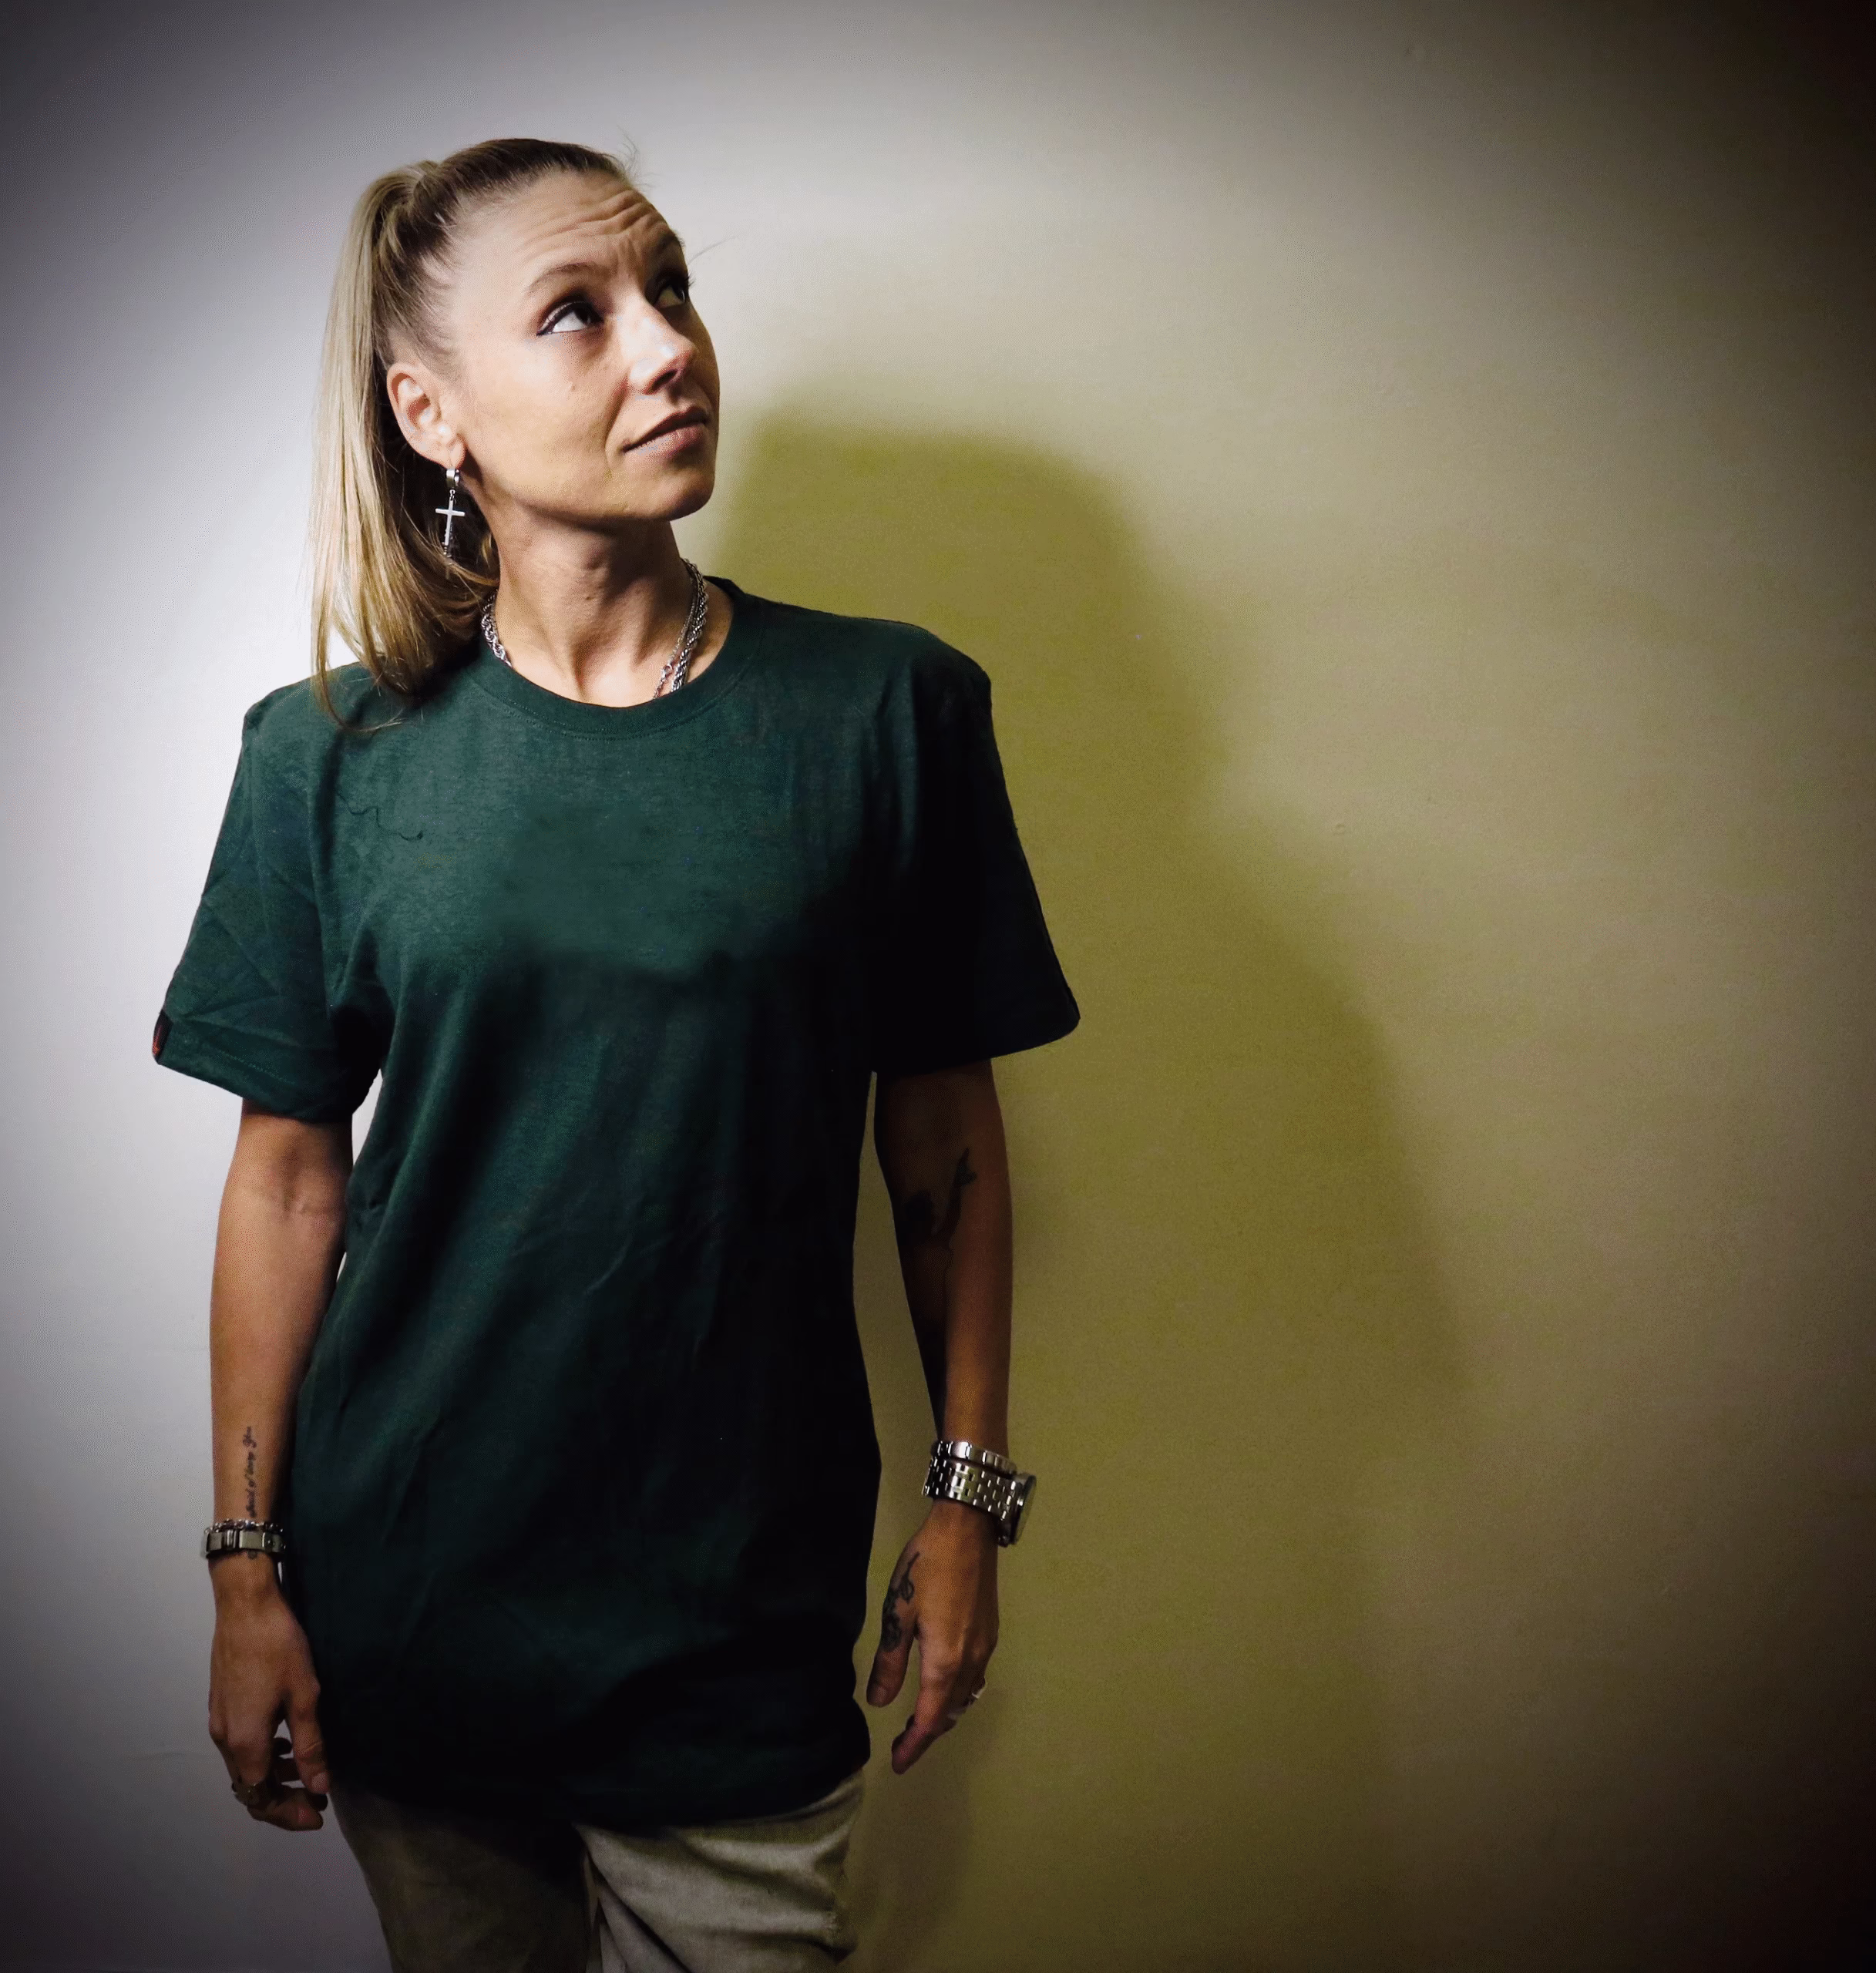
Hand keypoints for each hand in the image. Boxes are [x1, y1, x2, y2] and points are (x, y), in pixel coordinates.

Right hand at [207, 1559, 329, 1830]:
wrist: (245, 1606)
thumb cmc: (278, 1648)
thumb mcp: (305, 1698)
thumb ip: (310, 1747)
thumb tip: (318, 1787)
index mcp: (244, 1743)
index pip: (261, 1799)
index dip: (288, 1814)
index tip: (317, 1815)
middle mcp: (224, 1739)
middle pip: (249, 1787)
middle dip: (282, 1799)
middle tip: (315, 1798)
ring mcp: (219, 1721)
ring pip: (243, 1766)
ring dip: (273, 1775)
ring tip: (306, 1769)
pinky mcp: (221, 1704)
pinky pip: (240, 1745)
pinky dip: (263, 1753)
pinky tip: (286, 1738)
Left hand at [865, 1502, 998, 1772]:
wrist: (968, 1530)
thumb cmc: (928, 1567)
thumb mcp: (898, 1612)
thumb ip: (890, 1661)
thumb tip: (879, 1702)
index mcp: (946, 1662)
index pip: (929, 1718)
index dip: (914, 1745)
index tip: (898, 1763)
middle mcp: (972, 1661)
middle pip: (950, 1712)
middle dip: (927, 1733)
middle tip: (902, 1746)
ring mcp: (986, 1646)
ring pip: (966, 1696)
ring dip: (943, 1714)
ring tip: (919, 1720)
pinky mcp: (990, 1631)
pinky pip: (974, 1677)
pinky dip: (957, 1693)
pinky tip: (943, 1685)